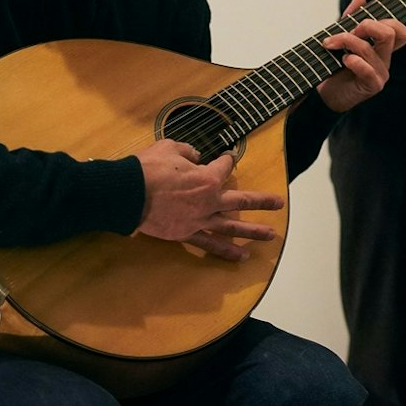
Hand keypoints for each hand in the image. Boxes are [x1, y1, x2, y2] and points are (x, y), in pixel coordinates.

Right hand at [135, 138, 282, 261]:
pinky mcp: (185, 235)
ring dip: (251, 232)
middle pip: (241, 200)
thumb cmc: (149, 168)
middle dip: (262, 202)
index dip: (227, 159)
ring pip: (231, 227)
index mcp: (208, 178)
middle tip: (279, 203)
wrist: (126, 194)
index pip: (224, 166)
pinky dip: (224, 250)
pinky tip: (239, 257)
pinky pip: (209, 244)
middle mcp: (209, 201)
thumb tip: (195, 158)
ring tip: (269, 236)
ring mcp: (198, 220)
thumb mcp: (171, 148)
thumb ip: (188, 152)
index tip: (228, 156)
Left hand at [317, 0, 405, 112]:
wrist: (324, 94)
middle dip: (367, 25)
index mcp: (382, 48)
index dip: (388, 20)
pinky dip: (354, 61)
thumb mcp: (341, 38)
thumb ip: (350, 19)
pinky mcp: (372, 85)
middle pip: (391, 33)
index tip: (362, 20)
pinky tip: (343, 60)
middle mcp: (385, 59)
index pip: (401, 30)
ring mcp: (381, 73)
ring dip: (347, 41)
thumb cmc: (334, 67)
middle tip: (349, 30)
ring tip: (331, 44)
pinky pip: (368, 69)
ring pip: (370, 48)